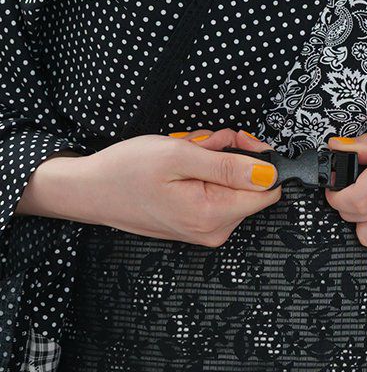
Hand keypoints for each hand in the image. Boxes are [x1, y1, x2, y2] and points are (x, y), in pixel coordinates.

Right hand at [17, 128, 280, 246]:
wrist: (91, 190)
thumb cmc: (127, 171)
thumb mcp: (179, 156)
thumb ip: (228, 166)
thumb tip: (269, 174)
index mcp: (213, 215)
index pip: (268, 190)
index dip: (257, 159)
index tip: (235, 142)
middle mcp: (214, 229)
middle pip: (250, 185)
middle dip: (231, 156)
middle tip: (202, 143)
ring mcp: (206, 229)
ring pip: (233, 185)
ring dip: (215, 161)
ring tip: (186, 154)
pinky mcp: (197, 223)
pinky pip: (217, 192)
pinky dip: (205, 173)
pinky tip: (182, 167)